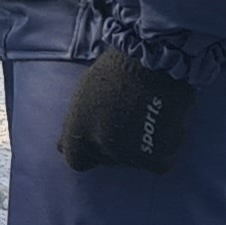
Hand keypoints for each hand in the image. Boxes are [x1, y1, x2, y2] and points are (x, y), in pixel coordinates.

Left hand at [59, 47, 193, 174]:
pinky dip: (163, 150)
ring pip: (134, 161)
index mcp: (78, 132)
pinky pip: (158, 163)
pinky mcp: (156, 158)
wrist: (155, 60)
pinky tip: (164, 127)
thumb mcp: (85, 93)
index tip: (101, 136)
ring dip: (141, 146)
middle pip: (108, 159)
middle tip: (130, 118)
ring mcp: (129, 154)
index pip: (76, 159)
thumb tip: (61, 148)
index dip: (89, 150)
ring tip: (149, 116)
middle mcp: (101, 147)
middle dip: (116, 144)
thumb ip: (77, 123)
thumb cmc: (118, 68)